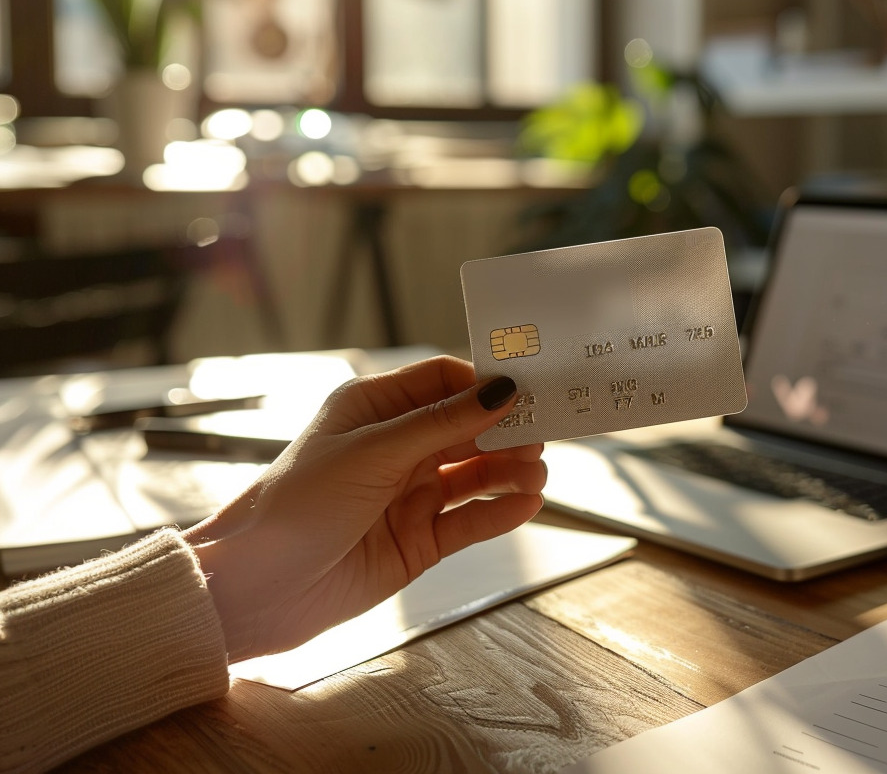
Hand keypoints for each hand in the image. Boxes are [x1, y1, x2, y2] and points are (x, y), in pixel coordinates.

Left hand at [183, 356, 545, 661]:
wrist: (257, 590)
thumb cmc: (295, 506)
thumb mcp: (371, 453)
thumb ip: (440, 424)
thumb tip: (499, 391)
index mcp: (373, 410)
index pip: (441, 381)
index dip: (482, 383)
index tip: (525, 388)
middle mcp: (395, 448)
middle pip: (466, 427)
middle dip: (505, 429)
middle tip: (544, 433)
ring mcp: (408, 495)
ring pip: (474, 474)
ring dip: (509, 471)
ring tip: (537, 474)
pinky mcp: (418, 541)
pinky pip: (470, 520)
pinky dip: (500, 511)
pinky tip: (527, 503)